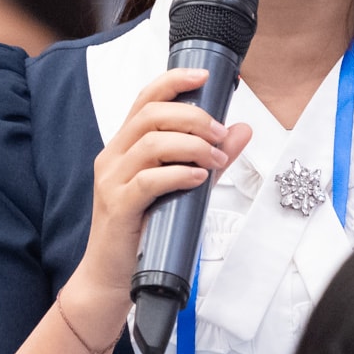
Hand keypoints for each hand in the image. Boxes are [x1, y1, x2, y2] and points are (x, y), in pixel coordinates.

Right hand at [65, 68, 253, 339]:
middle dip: (192, 117)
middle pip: (150, 115)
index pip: (145, 98)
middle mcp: (113, 157)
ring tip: (216, 160)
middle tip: (220, 133)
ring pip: (150, 144)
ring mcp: (111, 181)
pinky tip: (198, 179)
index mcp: (124, 146)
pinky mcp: (117, 207)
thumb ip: (209, 158)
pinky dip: (178, 174)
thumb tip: (241, 130)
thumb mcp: (183, 187)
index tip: (204, 75)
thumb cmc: (144, 232)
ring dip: (192, 146)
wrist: (111, 278)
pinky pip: (148, 180)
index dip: (174, 80)